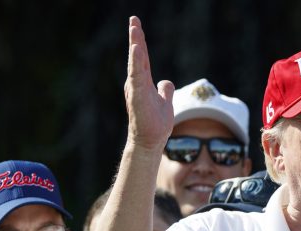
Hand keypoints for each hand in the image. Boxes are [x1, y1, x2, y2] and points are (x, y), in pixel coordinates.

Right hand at [124, 16, 173, 151]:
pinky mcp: (137, 96)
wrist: (150, 140)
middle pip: (137, 56)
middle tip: (134, 19)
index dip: (140, 42)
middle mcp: (136, 83)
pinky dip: (136, 61)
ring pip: (136, 63)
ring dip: (136, 45)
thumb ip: (165, 91)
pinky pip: (137, 75)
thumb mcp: (165, 102)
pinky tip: (137, 49)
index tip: (136, 25)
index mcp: (142, 83)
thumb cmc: (155, 123)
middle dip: (136, 37)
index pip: (142, 58)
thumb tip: (166, 82)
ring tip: (135, 28)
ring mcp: (136, 89)